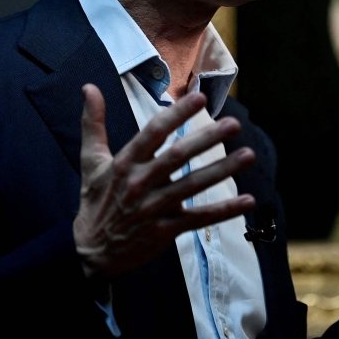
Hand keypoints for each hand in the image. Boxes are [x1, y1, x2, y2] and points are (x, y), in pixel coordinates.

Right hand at [72, 84, 255, 284]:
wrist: (90, 252)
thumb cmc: (95, 201)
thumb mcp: (91, 161)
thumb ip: (93, 123)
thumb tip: (89, 87)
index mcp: (125, 162)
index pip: (154, 132)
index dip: (177, 114)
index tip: (201, 98)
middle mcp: (140, 183)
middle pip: (177, 157)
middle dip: (207, 139)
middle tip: (234, 124)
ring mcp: (154, 208)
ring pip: (193, 185)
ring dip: (222, 170)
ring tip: (248, 155)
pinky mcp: (165, 231)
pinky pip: (199, 219)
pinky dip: (224, 210)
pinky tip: (248, 201)